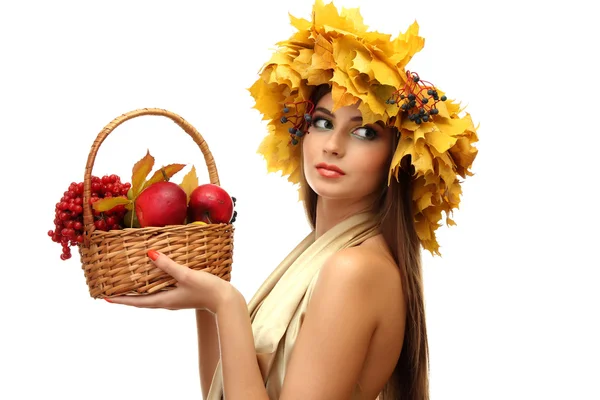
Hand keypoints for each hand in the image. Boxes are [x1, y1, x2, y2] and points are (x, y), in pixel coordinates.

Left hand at [105, 249, 233, 312]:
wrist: (225, 300)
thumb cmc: (206, 289)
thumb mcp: (185, 275)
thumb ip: (167, 265)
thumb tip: (149, 254)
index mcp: (164, 300)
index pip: (136, 302)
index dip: (120, 299)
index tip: (104, 297)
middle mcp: (166, 301)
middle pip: (140, 300)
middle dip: (126, 295)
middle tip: (112, 289)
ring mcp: (174, 299)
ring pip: (150, 296)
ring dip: (138, 290)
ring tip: (128, 282)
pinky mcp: (182, 294)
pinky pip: (161, 291)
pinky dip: (152, 286)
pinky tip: (153, 277)